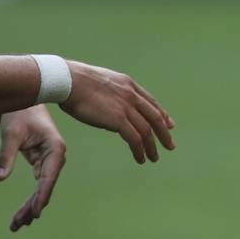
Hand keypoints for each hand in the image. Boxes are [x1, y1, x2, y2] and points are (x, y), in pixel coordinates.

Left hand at [0, 105, 65, 231]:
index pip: (48, 177)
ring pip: (41, 189)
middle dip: (32, 207)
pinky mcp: (41, 162)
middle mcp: (56, 157)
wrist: (24, 100)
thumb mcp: (10, 134)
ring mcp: (49, 160)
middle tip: (17, 225)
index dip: (41, 196)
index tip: (34, 213)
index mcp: (55, 149)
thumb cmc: (19, 113)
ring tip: (16, 225)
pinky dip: (30, 198)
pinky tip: (24, 213)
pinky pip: (37, 184)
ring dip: (30, 206)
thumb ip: (6, 157)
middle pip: (45, 187)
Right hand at [59, 61, 175, 163]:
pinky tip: (140, 158)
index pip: (151, 102)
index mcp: (128, 85)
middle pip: (155, 117)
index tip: (169, 125)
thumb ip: (112, 93)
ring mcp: (126, 107)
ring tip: (154, 158)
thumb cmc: (76, 82)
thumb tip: (111, 108)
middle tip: (170, 145)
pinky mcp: (118, 119)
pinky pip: (135, 138)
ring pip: (147, 130)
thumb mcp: (102, 82)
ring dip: (152, 146)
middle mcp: (131, 95)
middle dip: (164, 133)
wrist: (69, 80)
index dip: (162, 115)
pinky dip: (139, 150)